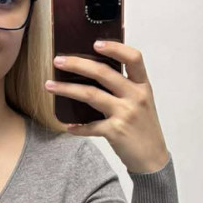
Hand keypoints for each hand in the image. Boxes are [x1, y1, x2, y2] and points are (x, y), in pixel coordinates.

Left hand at [45, 40, 170, 173]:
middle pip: (103, 73)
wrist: (153, 159)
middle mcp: (135, 96)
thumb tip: (95, 73)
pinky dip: (77, 127)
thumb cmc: (143, 129)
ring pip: (91, 95)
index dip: (115, 48)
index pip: (134, 58)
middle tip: (58, 60)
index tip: (95, 43)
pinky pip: (90, 126)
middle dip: (77, 64)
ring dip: (67, 89)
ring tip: (49, 86)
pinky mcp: (116, 132)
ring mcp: (125, 114)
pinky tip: (67, 126)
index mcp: (143, 86)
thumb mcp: (141, 103)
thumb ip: (125, 88)